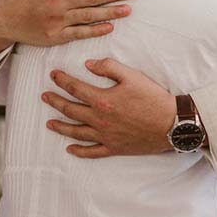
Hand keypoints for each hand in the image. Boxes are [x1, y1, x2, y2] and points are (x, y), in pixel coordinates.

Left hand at [42, 58, 174, 157]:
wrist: (172, 123)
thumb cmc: (153, 98)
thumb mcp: (132, 75)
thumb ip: (109, 67)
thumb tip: (89, 64)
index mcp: (102, 100)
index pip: (75, 88)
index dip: (62, 81)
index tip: (53, 75)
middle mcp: (99, 120)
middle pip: (70, 110)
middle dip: (55, 102)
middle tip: (44, 96)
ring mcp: (105, 136)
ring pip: (76, 133)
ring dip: (61, 127)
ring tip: (49, 123)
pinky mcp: (114, 148)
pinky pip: (92, 152)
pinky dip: (79, 151)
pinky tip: (70, 149)